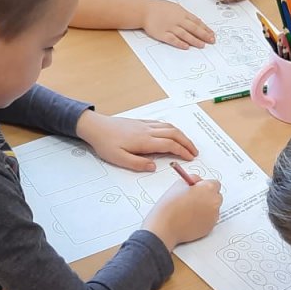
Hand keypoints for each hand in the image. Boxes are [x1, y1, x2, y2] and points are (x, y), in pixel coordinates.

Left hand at [76, 111, 198, 170]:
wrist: (95, 127)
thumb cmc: (105, 144)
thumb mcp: (119, 159)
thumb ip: (137, 164)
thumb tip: (153, 167)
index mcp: (144, 141)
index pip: (169, 144)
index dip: (182, 151)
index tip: (190, 158)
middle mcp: (147, 131)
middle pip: (174, 133)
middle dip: (187, 142)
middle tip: (195, 152)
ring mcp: (145, 125)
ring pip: (169, 127)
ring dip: (181, 135)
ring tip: (188, 144)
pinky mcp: (140, 122)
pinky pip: (161, 123)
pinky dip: (171, 128)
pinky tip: (172, 133)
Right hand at [140, 0, 214, 47]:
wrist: (144, 10)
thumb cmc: (159, 8)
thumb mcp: (175, 7)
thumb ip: (185, 14)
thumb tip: (196, 21)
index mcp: (182, 13)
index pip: (197, 22)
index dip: (205, 28)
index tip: (212, 34)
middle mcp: (178, 20)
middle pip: (193, 28)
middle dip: (204, 35)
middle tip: (211, 41)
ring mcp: (170, 27)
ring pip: (185, 35)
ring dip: (194, 40)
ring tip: (202, 45)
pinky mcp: (162, 34)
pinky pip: (173, 40)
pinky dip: (180, 43)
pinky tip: (186, 47)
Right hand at [144, 175, 222, 247]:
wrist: (166, 226)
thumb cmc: (170, 205)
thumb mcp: (179, 184)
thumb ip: (193, 180)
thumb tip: (198, 181)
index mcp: (209, 188)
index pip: (215, 184)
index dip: (204, 186)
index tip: (198, 189)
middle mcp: (215, 202)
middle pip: (216, 197)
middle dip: (207, 197)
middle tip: (193, 199)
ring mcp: (213, 216)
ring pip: (213, 209)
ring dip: (205, 208)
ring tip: (189, 210)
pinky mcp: (210, 228)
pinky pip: (209, 220)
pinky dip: (203, 219)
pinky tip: (190, 219)